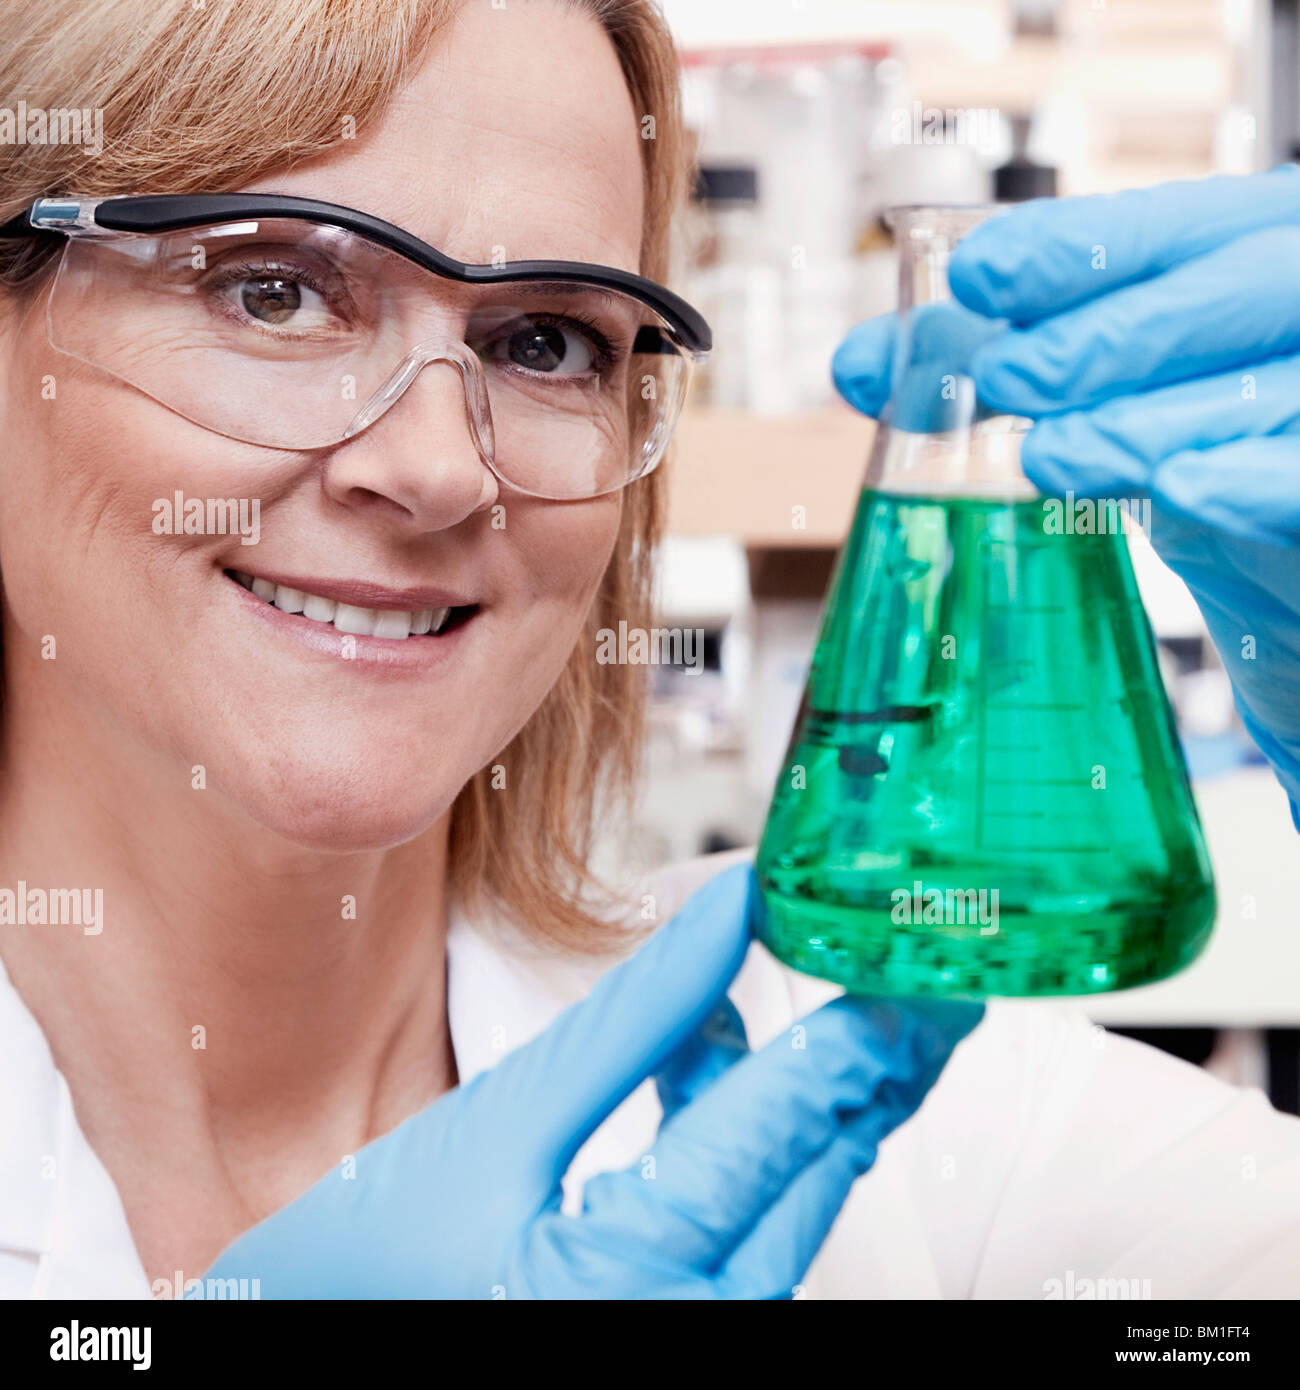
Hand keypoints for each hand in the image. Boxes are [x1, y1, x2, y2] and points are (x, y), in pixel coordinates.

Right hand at [205, 864, 981, 1297]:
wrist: (326, 1343)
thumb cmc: (369, 1273)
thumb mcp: (496, 1129)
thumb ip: (626, 1025)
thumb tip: (722, 922)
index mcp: (648, 1271)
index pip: (798, 1117)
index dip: (866, 1020)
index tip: (915, 959)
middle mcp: (697, 1319)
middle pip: (824, 1162)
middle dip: (876, 1057)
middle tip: (922, 978)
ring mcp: (695, 1328)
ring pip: (795, 1194)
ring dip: (815, 1094)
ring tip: (830, 999)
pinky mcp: (678, 1318)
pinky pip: (749, 1223)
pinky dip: (753, 1138)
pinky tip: (723, 1064)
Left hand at [833, 167, 1299, 823]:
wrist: (1295, 585)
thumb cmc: (1201, 467)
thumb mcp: (1103, 408)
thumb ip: (997, 373)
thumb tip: (863, 366)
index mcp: (1250, 260)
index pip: (1171, 231)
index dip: (1075, 249)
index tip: (979, 277)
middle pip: (1232, 288)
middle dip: (1106, 334)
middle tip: (1006, 380)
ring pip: (1267, 387)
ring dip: (1147, 418)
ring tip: (1050, 454)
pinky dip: (1251, 485)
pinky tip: (1185, 492)